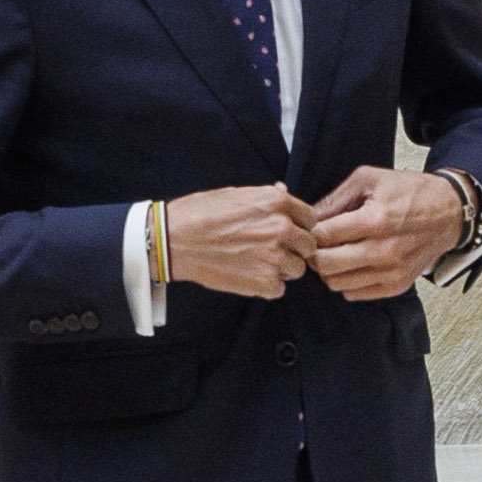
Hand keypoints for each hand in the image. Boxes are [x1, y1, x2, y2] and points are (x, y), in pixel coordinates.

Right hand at [164, 183, 315, 299]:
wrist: (171, 241)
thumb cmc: (197, 214)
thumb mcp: (234, 193)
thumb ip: (266, 196)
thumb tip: (284, 192)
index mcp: (277, 203)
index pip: (310, 218)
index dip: (298, 227)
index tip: (286, 234)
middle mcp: (282, 228)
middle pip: (308, 245)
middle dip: (294, 249)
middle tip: (271, 252)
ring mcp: (274, 257)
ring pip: (297, 269)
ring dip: (282, 270)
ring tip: (257, 265)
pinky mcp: (263, 282)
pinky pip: (279, 289)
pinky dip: (266, 287)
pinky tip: (248, 277)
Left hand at [306, 165, 464, 301]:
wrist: (451, 212)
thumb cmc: (409, 192)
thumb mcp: (370, 180)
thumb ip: (334, 199)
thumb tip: (306, 217)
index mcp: (376, 220)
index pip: (322, 237)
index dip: (310, 232)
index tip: (311, 228)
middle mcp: (384, 250)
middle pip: (324, 265)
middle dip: (315, 254)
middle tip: (319, 244)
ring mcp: (392, 271)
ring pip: (335, 283)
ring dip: (329, 269)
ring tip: (337, 252)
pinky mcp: (397, 285)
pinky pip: (353, 294)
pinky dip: (346, 281)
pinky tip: (353, 264)